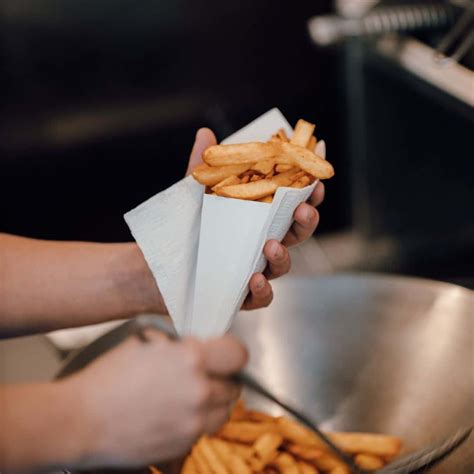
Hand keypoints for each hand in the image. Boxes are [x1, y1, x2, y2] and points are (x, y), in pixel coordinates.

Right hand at [67, 331, 246, 467]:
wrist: (80, 420)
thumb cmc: (107, 378)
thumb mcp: (144, 344)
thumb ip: (177, 345)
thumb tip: (195, 346)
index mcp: (190, 358)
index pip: (238, 353)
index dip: (232, 352)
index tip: (224, 354)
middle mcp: (198, 390)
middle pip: (234, 385)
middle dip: (222, 379)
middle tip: (205, 376)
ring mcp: (193, 421)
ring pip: (224, 411)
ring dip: (214, 403)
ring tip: (191, 397)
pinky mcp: (183, 445)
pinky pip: (204, 431)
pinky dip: (197, 423)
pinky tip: (176, 414)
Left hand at [186, 128, 324, 310]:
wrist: (155, 266)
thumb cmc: (181, 228)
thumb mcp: (192, 195)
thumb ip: (202, 167)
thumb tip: (206, 134)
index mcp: (257, 218)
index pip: (291, 205)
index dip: (308, 195)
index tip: (316, 182)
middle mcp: (260, 243)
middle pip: (295, 234)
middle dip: (306, 221)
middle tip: (302, 209)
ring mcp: (253, 269)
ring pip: (282, 266)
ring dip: (282, 256)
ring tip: (271, 245)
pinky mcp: (240, 294)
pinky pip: (261, 297)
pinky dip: (263, 291)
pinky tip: (255, 279)